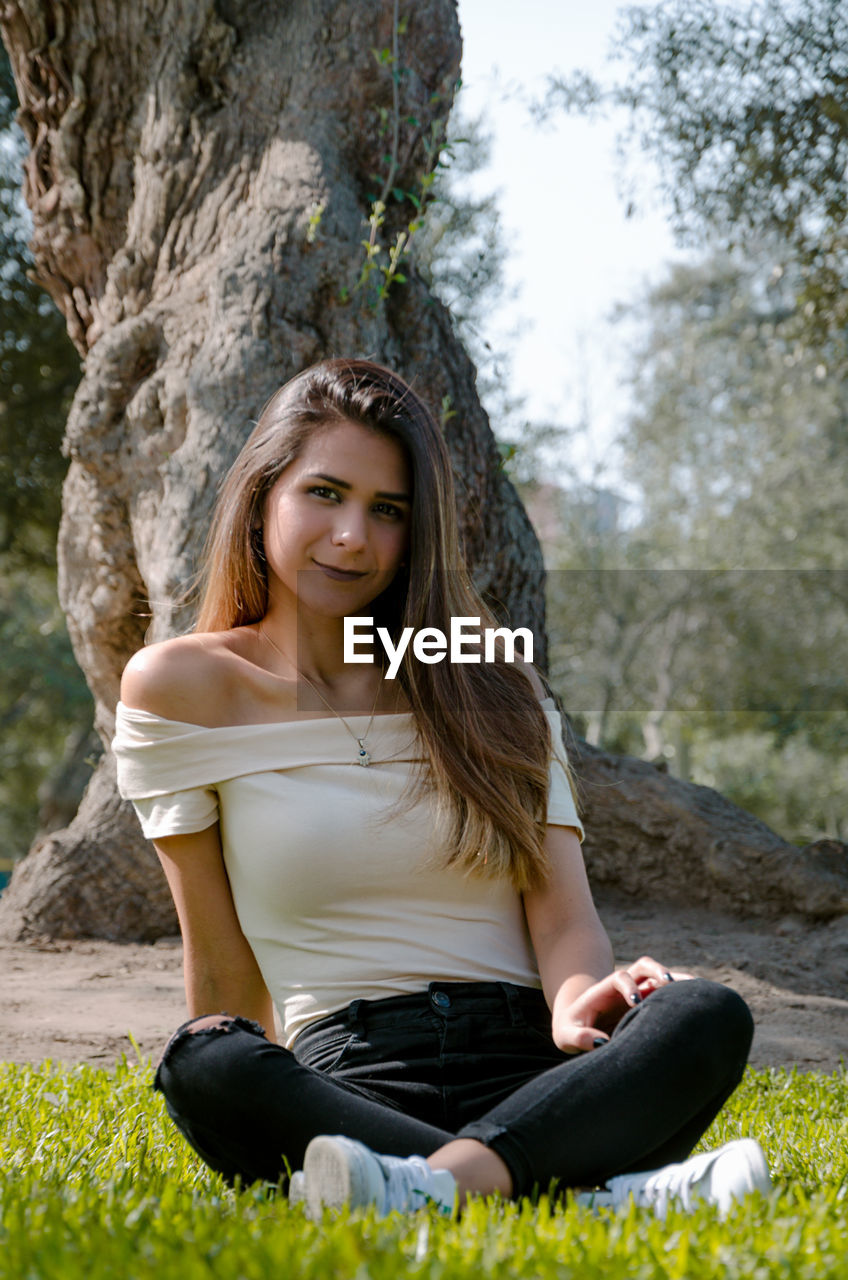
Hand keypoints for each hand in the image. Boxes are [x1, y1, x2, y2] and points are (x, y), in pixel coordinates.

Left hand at [552, 955, 692, 1054]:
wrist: (578, 1026)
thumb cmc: (572, 1030)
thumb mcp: (566, 1035)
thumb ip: (579, 1037)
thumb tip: (601, 1042)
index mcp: (604, 990)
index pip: (620, 977)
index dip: (629, 986)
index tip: (636, 1003)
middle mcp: (625, 986)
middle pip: (644, 966)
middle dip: (658, 971)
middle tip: (671, 984)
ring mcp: (640, 992)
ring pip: (660, 976)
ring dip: (677, 979)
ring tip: (697, 988)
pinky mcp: (650, 1004)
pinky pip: (668, 993)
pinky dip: (683, 993)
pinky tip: (701, 1002)